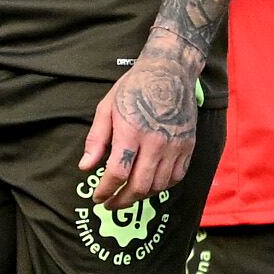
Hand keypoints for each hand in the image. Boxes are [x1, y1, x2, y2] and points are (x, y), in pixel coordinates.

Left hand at [80, 32, 199, 209]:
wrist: (170, 70)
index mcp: (131, 131)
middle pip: (139, 186)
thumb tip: (85, 167)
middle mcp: (155, 141)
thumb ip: (96, 140)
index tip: (97, 197)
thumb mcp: (107, 108)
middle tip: (110, 203)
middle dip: (122, 201)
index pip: (117, 173)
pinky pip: (176, 177)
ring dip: (141, 195)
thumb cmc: (134, 87)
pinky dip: (162, 186)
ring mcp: (175, 145)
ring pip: (158, 185)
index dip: (105, 190)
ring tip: (128, 194)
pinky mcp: (188, 145)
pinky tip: (150, 183)